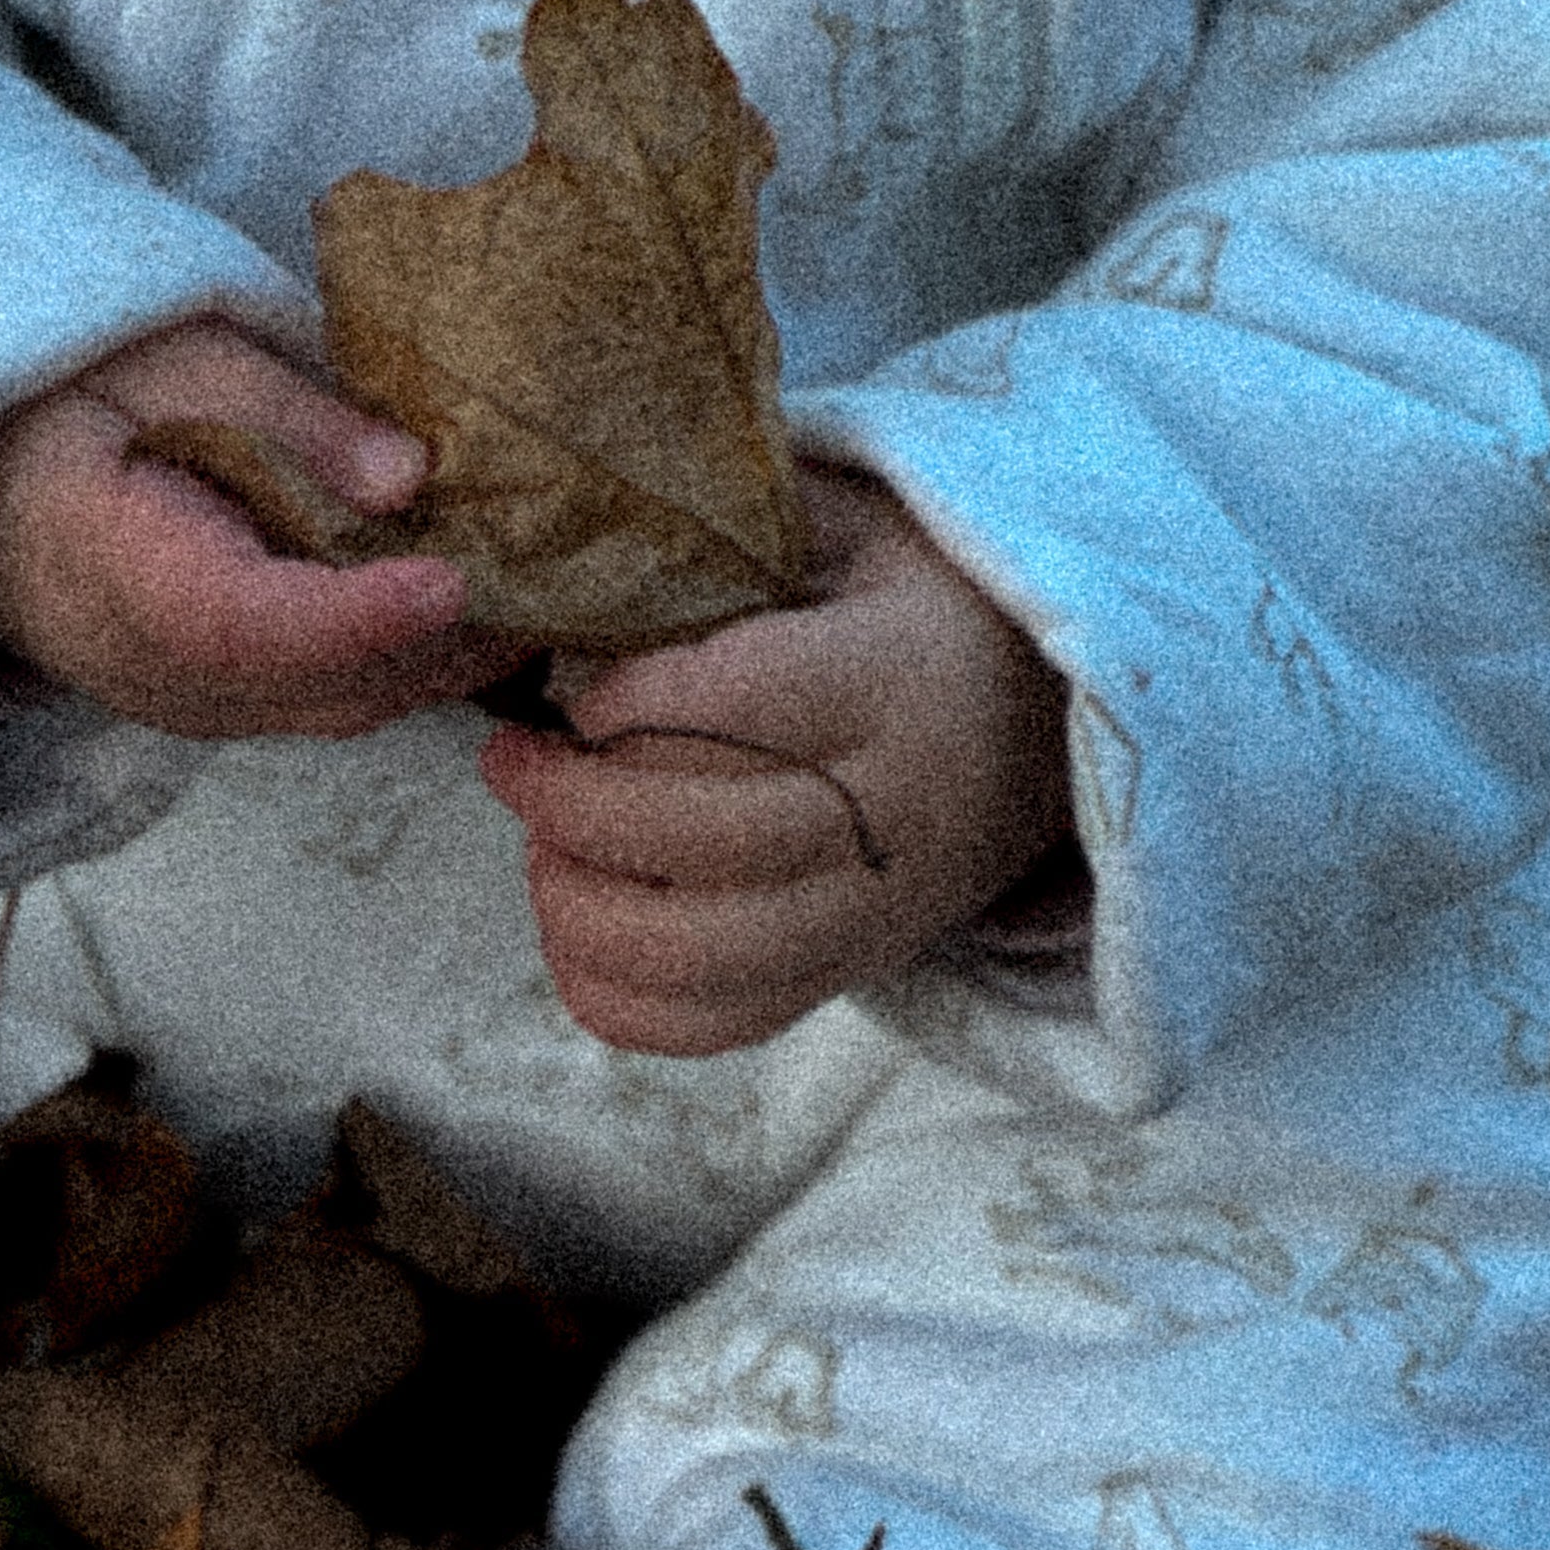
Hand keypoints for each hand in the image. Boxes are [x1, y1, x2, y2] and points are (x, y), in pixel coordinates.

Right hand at [0, 317, 516, 738]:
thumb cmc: (56, 398)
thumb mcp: (157, 353)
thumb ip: (283, 412)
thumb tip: (411, 473)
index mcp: (110, 571)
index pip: (245, 624)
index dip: (357, 614)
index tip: (452, 578)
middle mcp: (152, 669)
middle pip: (323, 686)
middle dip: (449, 641)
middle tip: (562, 572)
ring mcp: (188, 703)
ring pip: (342, 709)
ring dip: (448, 662)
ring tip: (549, 587)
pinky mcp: (221, 706)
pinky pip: (331, 703)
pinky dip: (413, 664)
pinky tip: (483, 607)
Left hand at [479, 466, 1072, 1056]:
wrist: (1040, 724)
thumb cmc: (912, 603)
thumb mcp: (852, 522)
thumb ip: (732, 526)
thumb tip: (575, 530)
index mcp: (898, 678)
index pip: (741, 705)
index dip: (627, 702)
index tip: (570, 689)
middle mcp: (894, 813)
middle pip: (704, 840)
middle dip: (571, 804)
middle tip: (509, 758)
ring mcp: (872, 914)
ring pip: (696, 955)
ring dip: (579, 904)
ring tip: (539, 842)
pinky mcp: (841, 976)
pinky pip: (708, 1027)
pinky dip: (611, 995)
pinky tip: (571, 920)